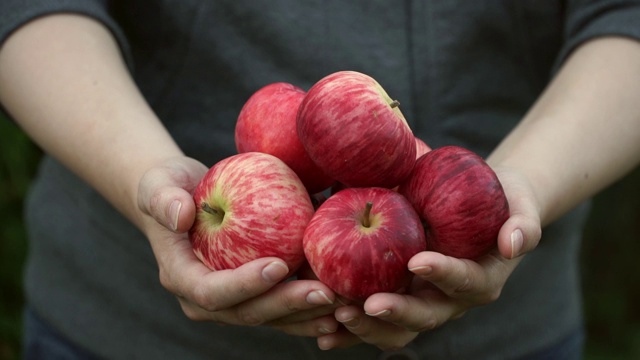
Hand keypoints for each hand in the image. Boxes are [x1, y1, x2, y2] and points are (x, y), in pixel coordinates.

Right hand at [136, 156, 339, 336]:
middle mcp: (206, 300)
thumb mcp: (159, 185)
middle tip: (323, 292)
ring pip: (271, 317)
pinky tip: (340, 304)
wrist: (184, 199)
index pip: (213, 291)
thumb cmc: (169, 187)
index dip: (245, 284)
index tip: (278, 265)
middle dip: (286, 304)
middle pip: (248, 311)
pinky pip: (283, 306)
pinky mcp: (254, 294)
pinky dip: (309, 308)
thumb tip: (181, 215)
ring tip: (341, 305)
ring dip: (306, 314)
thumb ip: (163, 199)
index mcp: (181, 278)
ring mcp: (232, 301)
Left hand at [317, 166, 542, 349]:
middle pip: (426, 317)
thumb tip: (514, 243)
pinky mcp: (400, 297)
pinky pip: (375, 320)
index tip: (418, 261)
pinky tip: (323, 332)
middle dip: (397, 313)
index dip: (443, 274)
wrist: (481, 207)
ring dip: (368, 327)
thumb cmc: (500, 199)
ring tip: (337, 315)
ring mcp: (423, 301)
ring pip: (397, 328)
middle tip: (367, 304)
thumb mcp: (520, 203)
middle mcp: (450, 298)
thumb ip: (523, 223)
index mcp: (480, 278)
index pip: (464, 282)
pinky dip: (350, 330)